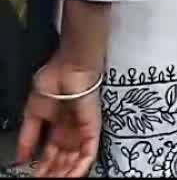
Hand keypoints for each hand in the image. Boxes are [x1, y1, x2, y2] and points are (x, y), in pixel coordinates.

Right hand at [17, 59, 102, 177]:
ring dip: (65, 174)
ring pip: (76, 161)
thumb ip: (29, 136)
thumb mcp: (34, 113)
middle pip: (63, 162)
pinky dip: (79, 168)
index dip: (43, 168)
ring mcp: (83, 131)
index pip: (51, 156)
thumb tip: (22, 156)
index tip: (34, 176)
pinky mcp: (93, 129)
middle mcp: (71, 132)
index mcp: (58, 128)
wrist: (69, 68)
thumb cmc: (54, 81)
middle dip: (53, 174)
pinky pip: (89, 154)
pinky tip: (70, 177)